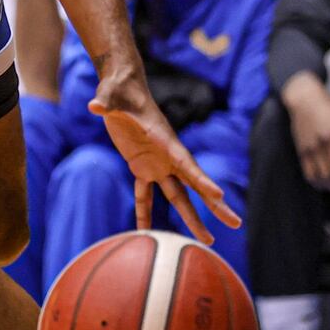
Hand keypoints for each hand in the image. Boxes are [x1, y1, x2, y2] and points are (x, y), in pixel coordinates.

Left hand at [88, 71, 238, 241]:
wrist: (121, 89)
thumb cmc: (119, 91)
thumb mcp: (112, 97)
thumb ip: (106, 103)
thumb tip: (94, 105)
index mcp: (165, 141)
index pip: (187, 164)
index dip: (202, 180)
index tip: (219, 196)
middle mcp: (167, 156)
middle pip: (195, 186)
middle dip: (214, 205)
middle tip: (236, 224)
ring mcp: (156, 164)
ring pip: (177, 196)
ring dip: (191, 218)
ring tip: (208, 240)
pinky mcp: (141, 167)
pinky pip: (145, 195)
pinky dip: (144, 213)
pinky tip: (146, 232)